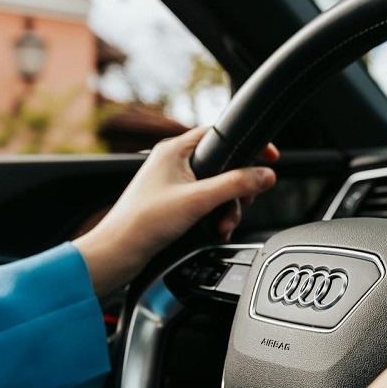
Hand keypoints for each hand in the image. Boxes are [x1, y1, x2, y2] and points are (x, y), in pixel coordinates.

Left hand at [74, 127, 278, 295]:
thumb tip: (265, 174)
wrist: (118, 252)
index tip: (268, 157)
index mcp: (175, 150)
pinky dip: (213, 216)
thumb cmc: (144, 222)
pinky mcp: (173, 203)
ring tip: (222, 226)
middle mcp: (174, 163)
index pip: (219, 134)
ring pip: (215, 188)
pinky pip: (204, 203)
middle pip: (222, 166)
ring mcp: (173, 184)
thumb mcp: (198, 201)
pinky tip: (214, 231)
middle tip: (242, 204)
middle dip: (236, 190)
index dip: (246, 146)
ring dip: (226, 208)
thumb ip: (235, 185)